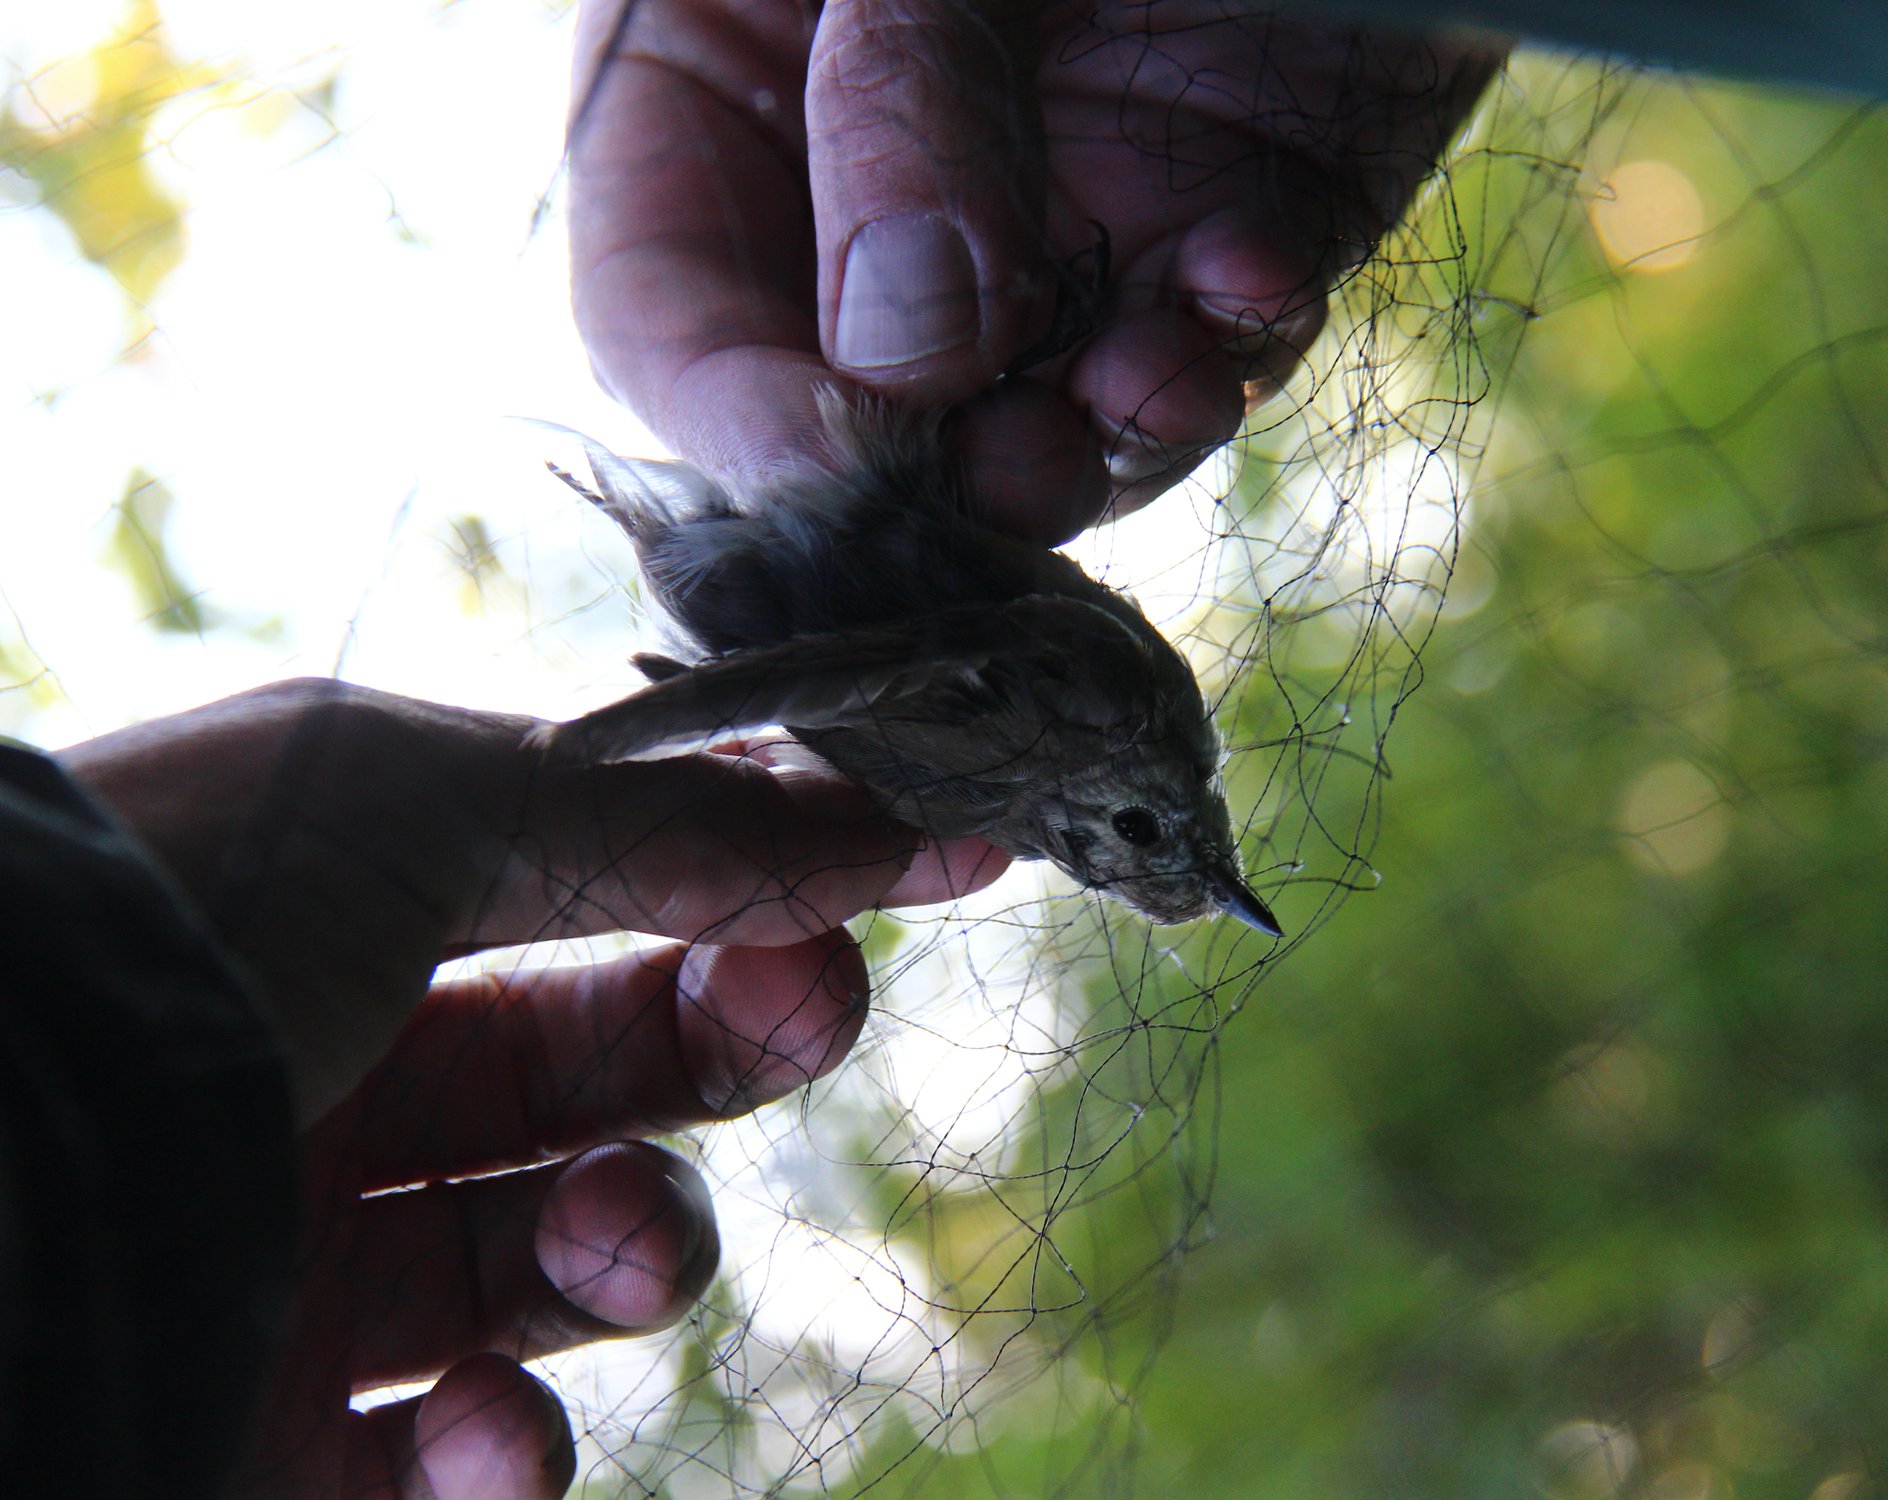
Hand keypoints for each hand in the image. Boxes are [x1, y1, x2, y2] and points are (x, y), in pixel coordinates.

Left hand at [60, 679, 1006, 1497]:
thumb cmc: (172, 923)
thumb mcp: (412, 803)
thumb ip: (653, 819)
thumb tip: (872, 811)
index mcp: (347, 901)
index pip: (618, 878)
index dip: (782, 867)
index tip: (950, 853)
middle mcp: (334, 1071)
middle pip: (619, 1067)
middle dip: (741, 1036)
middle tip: (804, 1006)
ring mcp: (307, 1265)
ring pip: (570, 1261)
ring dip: (637, 1252)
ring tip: (603, 1246)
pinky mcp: (279, 1442)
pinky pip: (467, 1462)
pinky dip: (512, 1458)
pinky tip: (486, 1428)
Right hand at [568, 0, 1501, 544]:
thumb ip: (896, 108)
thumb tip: (907, 357)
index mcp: (732, 93)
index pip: (670, 311)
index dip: (739, 416)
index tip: (832, 466)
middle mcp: (889, 195)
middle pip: (875, 410)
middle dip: (954, 464)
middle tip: (1019, 465)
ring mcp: (1060, 221)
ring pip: (1058, 416)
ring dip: (1110, 434)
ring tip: (1155, 379)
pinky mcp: (1221, 225)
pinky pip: (1221, 337)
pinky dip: (1240, 333)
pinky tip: (1251, 266)